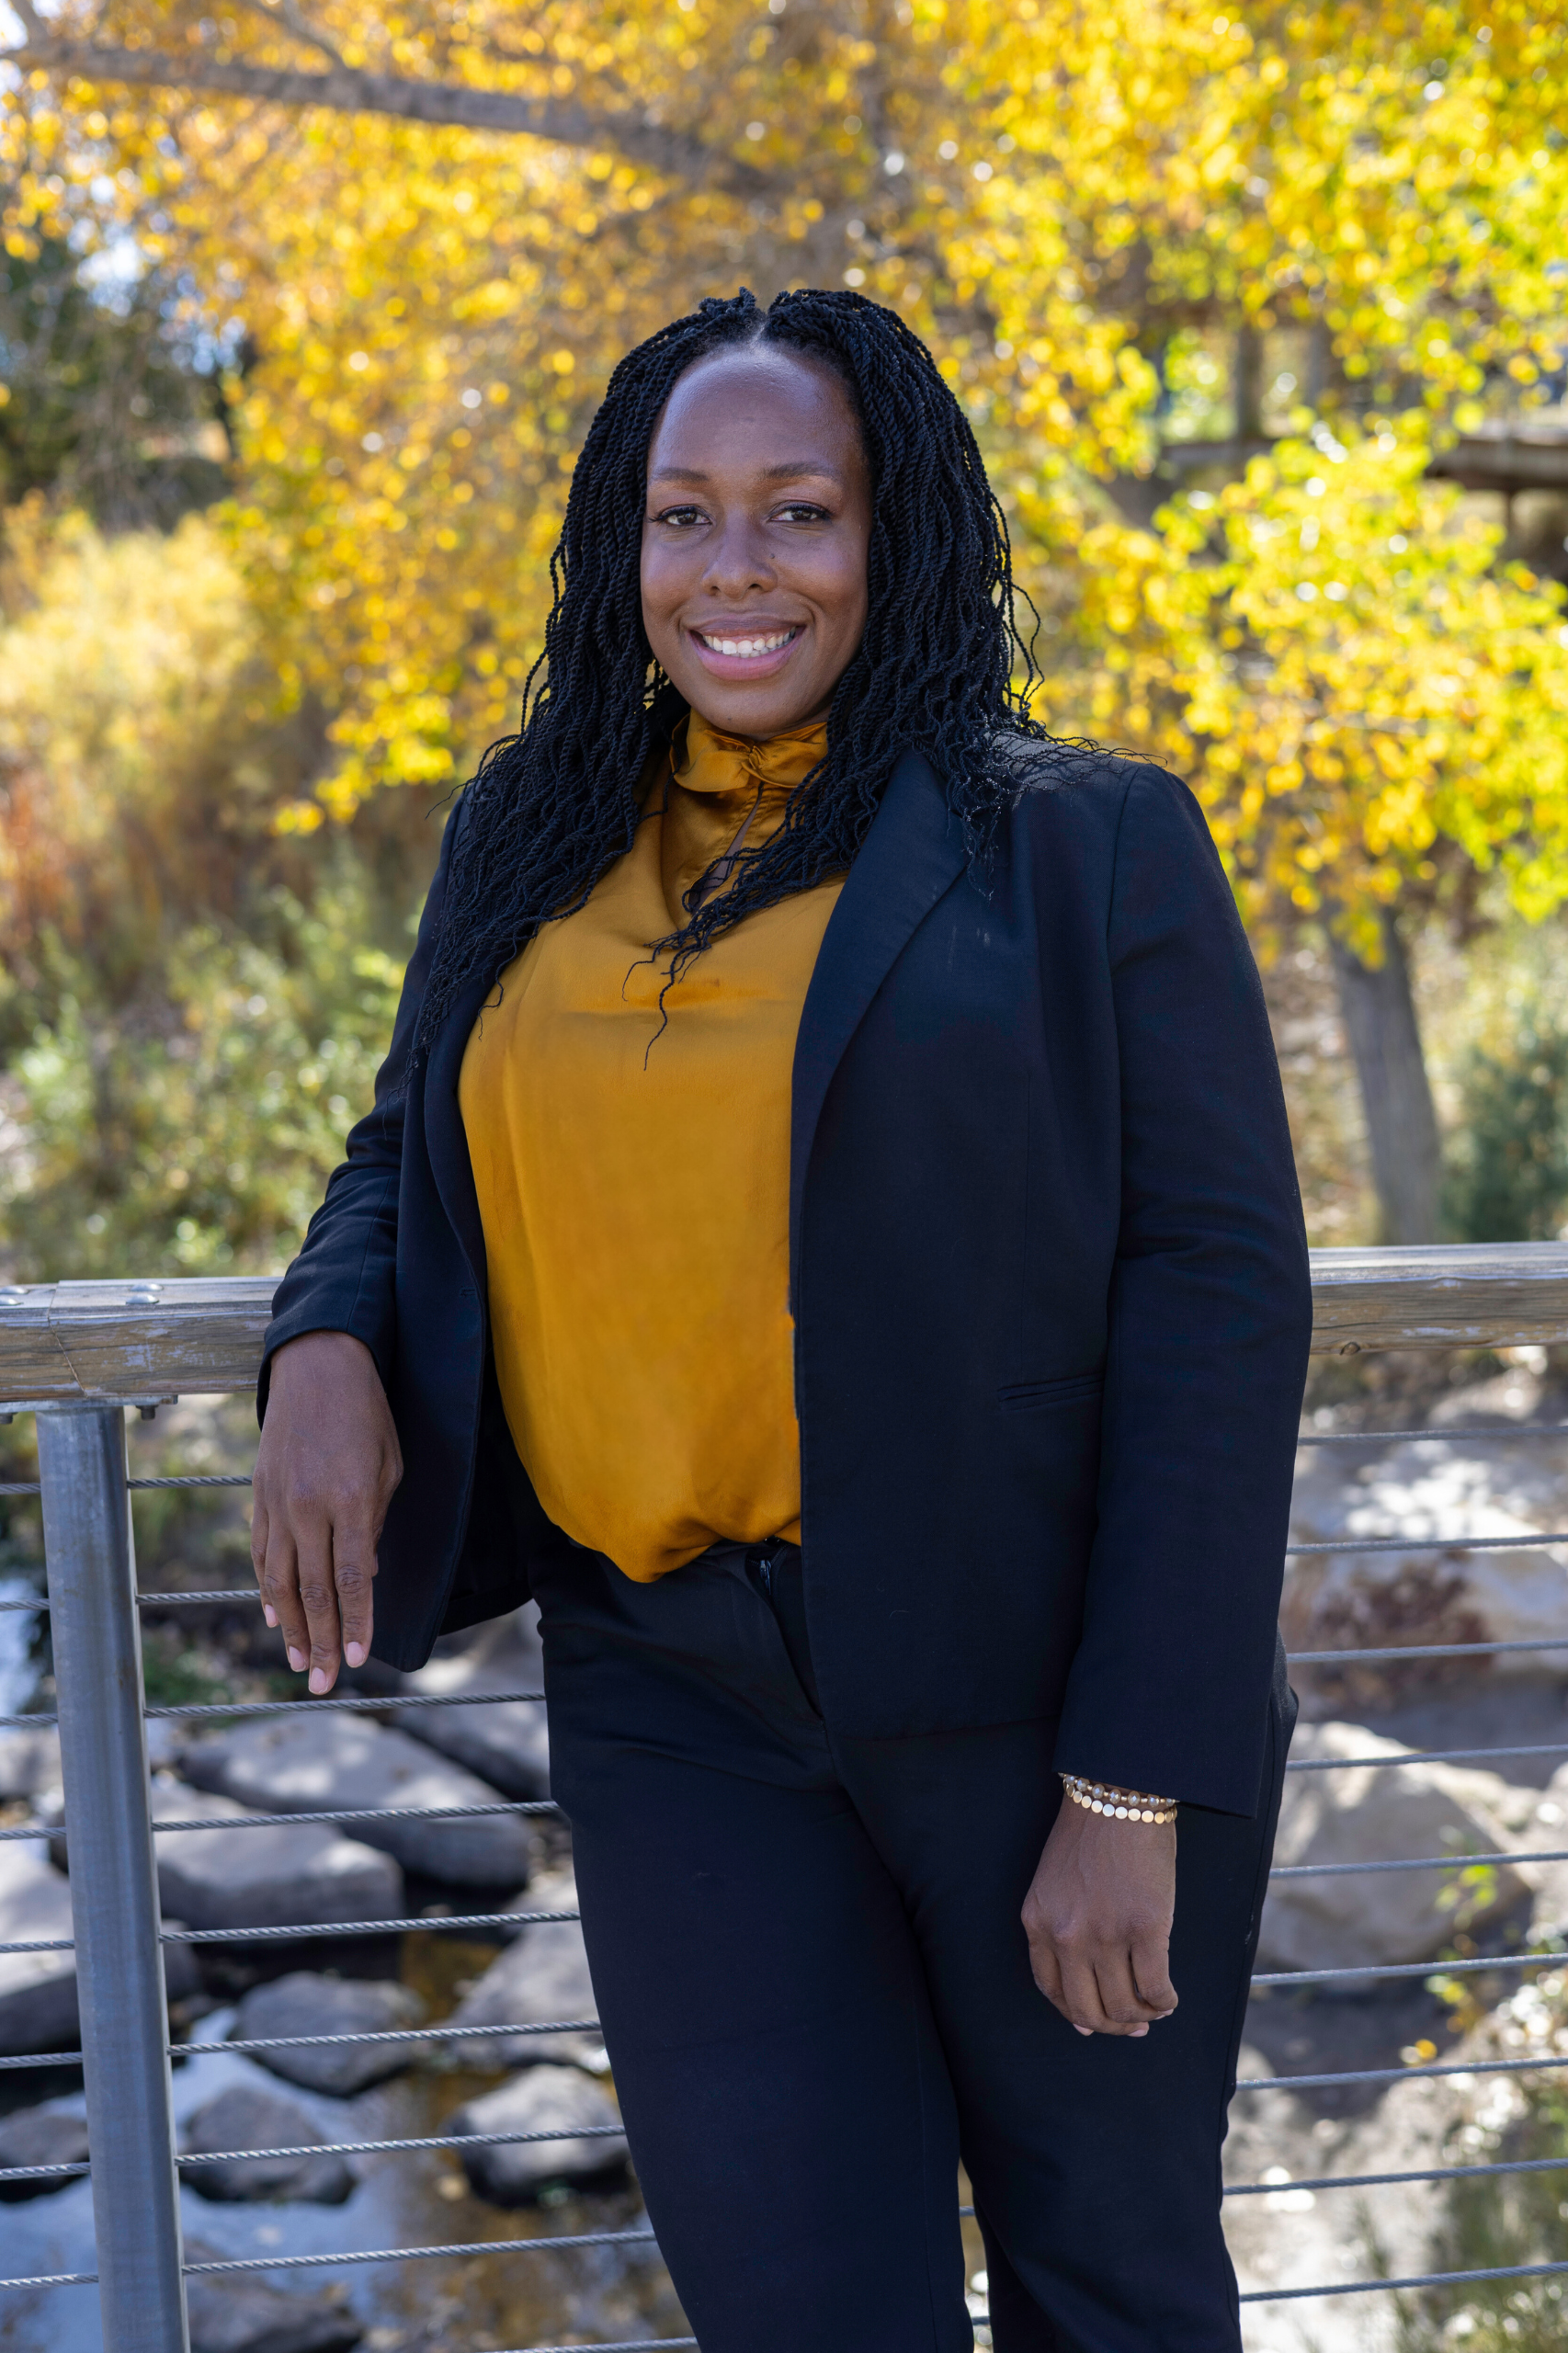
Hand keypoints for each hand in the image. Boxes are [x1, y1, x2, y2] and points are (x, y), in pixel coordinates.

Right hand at [251, 1332, 402, 1693]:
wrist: (317, 1366)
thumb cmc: (367, 1414)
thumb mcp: (389, 1466)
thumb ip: (375, 1523)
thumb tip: (364, 1575)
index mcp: (349, 1500)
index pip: (352, 1579)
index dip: (357, 1623)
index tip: (362, 1659)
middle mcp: (308, 1507)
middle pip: (313, 1591)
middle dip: (323, 1641)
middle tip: (326, 1683)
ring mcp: (278, 1503)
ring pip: (279, 1581)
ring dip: (291, 1628)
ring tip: (302, 1663)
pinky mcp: (259, 1496)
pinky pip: (261, 1553)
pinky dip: (266, 1590)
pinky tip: (275, 1618)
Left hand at [1021, 1797, 1176, 2036]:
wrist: (1118, 1794)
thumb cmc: (1089, 1834)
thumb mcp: (1053, 1884)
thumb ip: (1059, 1929)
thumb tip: (1085, 1987)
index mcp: (1038, 1922)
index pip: (1051, 1990)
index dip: (1076, 2014)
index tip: (1094, 2023)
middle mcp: (1067, 1936)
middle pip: (1088, 2009)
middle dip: (1112, 2026)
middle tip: (1133, 2025)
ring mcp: (1106, 1934)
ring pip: (1124, 2005)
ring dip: (1142, 2016)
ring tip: (1155, 2009)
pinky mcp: (1146, 1928)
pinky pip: (1155, 1987)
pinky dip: (1165, 2001)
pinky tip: (1170, 1998)